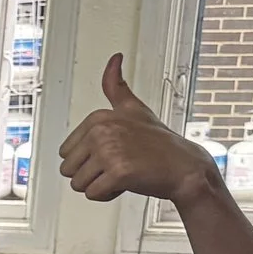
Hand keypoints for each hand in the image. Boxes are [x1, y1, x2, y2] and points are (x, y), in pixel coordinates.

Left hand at [56, 54, 221, 206]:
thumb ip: (116, 86)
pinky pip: (94, 194)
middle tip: (118, 165)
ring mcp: (110, 151)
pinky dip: (109, 195)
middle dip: (91, 174)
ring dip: (100, 185)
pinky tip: (128, 183)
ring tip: (124, 173)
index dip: (88, 159)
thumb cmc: (159, 143)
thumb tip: (114, 58)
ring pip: (79, 184)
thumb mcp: (134, 108)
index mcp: (98, 117)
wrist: (187, 168)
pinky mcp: (119, 172)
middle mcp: (101, 131)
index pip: (66, 153)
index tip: (114, 152)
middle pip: (68, 170)